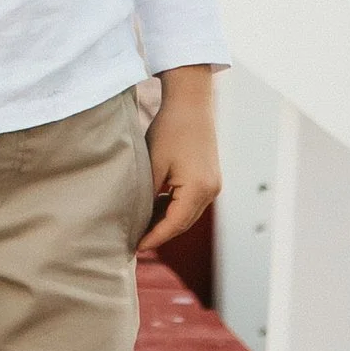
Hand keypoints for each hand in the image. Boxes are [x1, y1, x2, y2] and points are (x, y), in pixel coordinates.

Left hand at [140, 68, 221, 251]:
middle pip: (183, 223)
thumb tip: (138, 218)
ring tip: (142, 226)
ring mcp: (213, 185)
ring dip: (167, 220)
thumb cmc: (170, 129)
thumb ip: (147, 194)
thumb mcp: (153, 164)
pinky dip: (174, 207)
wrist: (191, 103)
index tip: (136, 247)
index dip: (154, 237)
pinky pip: (191, 201)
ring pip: (187, 213)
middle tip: (136, 241)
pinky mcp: (210, 178)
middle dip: (160, 233)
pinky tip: (156, 206)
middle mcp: (211, 191)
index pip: (174, 224)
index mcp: (198, 190)